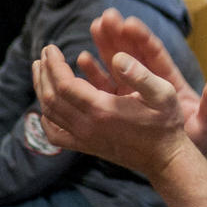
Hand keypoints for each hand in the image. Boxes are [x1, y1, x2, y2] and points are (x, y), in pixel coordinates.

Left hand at [34, 41, 191, 179]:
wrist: (164, 158)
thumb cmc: (165, 123)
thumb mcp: (163, 93)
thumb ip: (140, 74)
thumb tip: (117, 57)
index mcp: (102, 109)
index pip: (64, 84)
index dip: (54, 64)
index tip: (52, 47)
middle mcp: (87, 126)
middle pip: (51, 97)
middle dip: (44, 72)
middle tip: (45, 53)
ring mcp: (84, 138)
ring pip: (49, 113)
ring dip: (41, 89)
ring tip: (40, 70)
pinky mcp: (86, 147)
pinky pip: (55, 134)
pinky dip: (45, 118)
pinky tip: (47, 105)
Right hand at [78, 9, 206, 153]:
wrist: (181, 159)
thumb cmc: (197, 137)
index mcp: (170, 82)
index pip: (155, 56)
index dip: (143, 39)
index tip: (130, 23)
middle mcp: (150, 82)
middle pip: (133, 54)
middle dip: (120, 35)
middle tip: (106, 16)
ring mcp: (134, 92)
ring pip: (117, 65)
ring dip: (106, 46)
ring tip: (95, 26)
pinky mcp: (120, 105)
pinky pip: (105, 87)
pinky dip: (95, 73)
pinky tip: (83, 59)